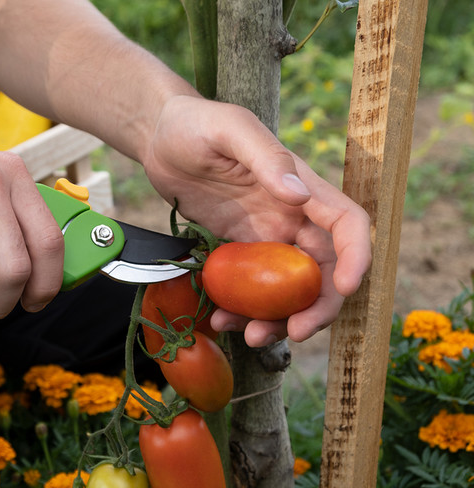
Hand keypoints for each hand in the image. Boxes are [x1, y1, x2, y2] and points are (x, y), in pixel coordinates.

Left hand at [141, 96, 371, 345]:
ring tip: (249, 336)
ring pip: (290, 287)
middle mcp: (292, 215)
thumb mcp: (230, 130)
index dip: (356, 257)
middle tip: (292, 333)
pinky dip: (245, 309)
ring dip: (279, 317)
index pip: (347, 224)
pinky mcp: (240, 249)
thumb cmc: (195, 123)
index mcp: (300, 186)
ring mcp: (266, 235)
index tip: (345, 289)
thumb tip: (298, 196)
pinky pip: (254, 288)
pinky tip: (222, 318)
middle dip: (317, 306)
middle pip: (324, 268)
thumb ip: (266, 157)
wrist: (159, 137)